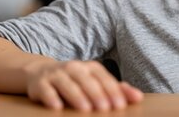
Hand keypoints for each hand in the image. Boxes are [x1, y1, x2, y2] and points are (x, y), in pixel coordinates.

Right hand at [24, 60, 143, 110]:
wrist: (40, 72)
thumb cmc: (75, 81)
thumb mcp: (95, 82)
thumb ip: (116, 90)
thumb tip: (138, 97)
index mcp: (90, 68)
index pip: (104, 78)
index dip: (112, 91)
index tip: (120, 105)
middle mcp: (74, 68)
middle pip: (87, 81)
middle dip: (97, 95)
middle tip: (105, 109)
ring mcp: (56, 74)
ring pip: (68, 84)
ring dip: (77, 96)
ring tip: (86, 109)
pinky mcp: (40, 83)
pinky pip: (46, 90)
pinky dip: (51, 98)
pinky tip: (57, 107)